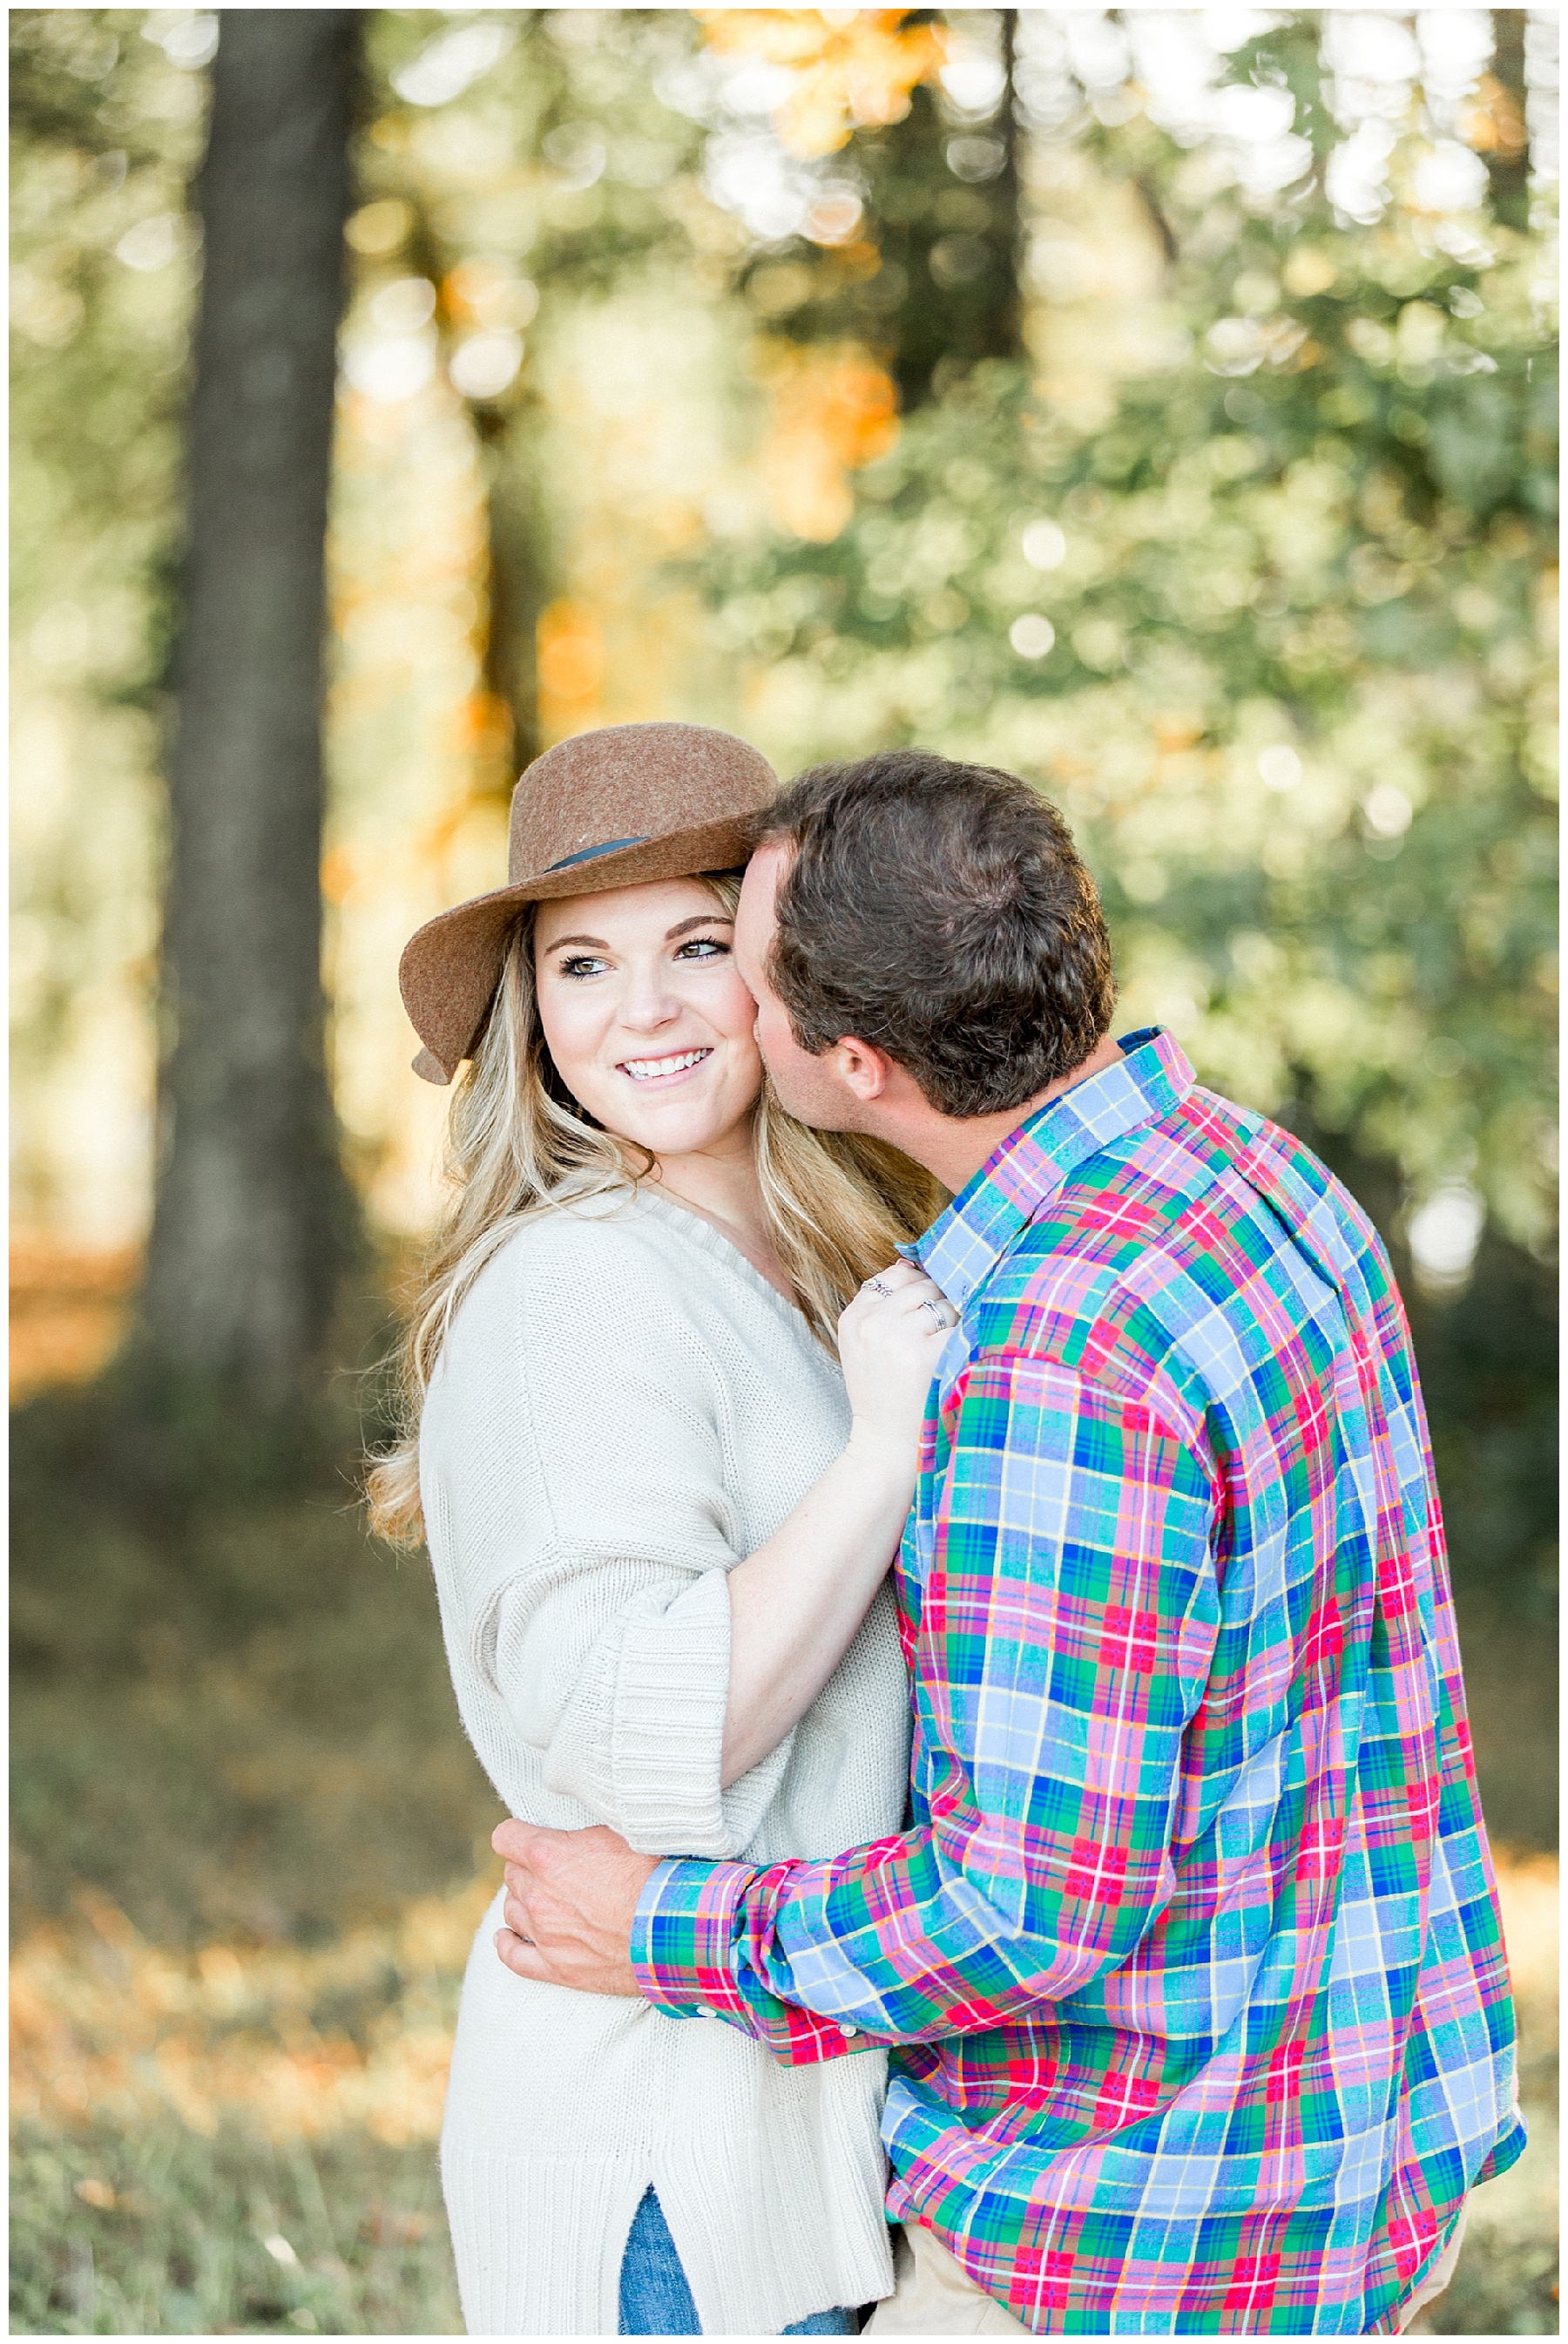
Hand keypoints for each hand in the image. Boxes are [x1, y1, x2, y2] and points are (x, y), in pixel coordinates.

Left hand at [491, 1820, 658, 1997]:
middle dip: (529, 1869)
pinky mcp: (555, 1967)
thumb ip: (581, 1835)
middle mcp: (537, 1894)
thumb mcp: (617, 1832)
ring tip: (545, 1900)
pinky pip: (513, 1957)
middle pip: (512, 1874)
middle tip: (557, 1871)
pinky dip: (507, 1944)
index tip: (528, 1837)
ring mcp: (543, 1933)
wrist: (671, 1927)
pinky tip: (507, 1937)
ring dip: (524, 1901)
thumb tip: (576, 1833)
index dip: (517, 1835)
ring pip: (512, 1910)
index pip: (505, 1837)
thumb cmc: (651, 1874)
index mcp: (546, 1855)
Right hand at [837, 1259, 956, 1462]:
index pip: (895, 1276)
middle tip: (939, 1337)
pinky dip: (965, 1338)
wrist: (885, 1444)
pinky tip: (956, 1358)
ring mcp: (898, 1337)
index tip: (926, 1310)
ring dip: (954, 1322)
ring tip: (944, 1350)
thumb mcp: (865, 1345)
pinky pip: (958, 1326)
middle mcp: (872, 1323)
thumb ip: (881, 1305)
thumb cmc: (882, 1394)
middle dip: (939, 1304)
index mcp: (853, 1317)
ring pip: (944, 1303)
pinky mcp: (926, 1354)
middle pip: (923, 1286)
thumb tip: (912, 1262)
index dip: (918, 1288)